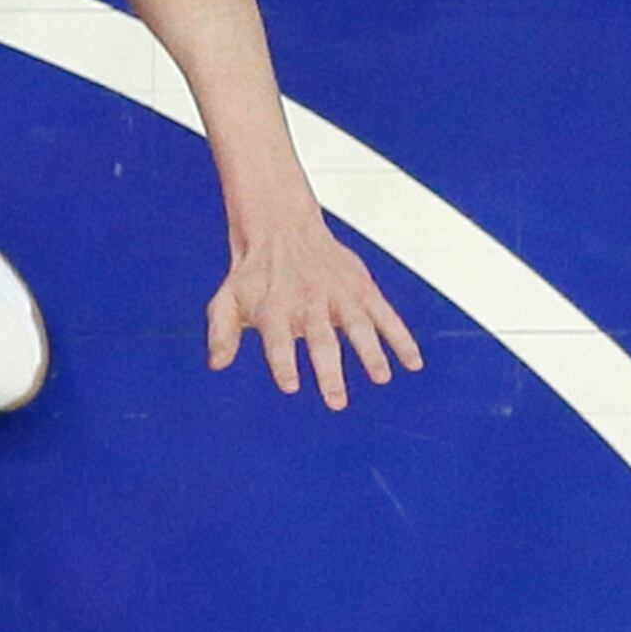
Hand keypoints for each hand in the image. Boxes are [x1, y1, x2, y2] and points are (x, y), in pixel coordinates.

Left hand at [206, 205, 422, 411]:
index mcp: (274, 311)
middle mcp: (308, 304)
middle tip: (337, 402)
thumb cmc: (252, 275)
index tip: (291, 386)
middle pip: (321, 341)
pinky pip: (386, 315)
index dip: (283, 362)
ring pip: (358, 326)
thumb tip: (216, 365)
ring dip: (371, 353)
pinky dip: (401, 337)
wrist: (281, 230)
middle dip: (330, 371)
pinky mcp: (361, 290)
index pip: (277, 342)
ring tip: (380, 378)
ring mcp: (338, 296)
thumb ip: (221, 333)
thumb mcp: (226, 300)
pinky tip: (413, 363)